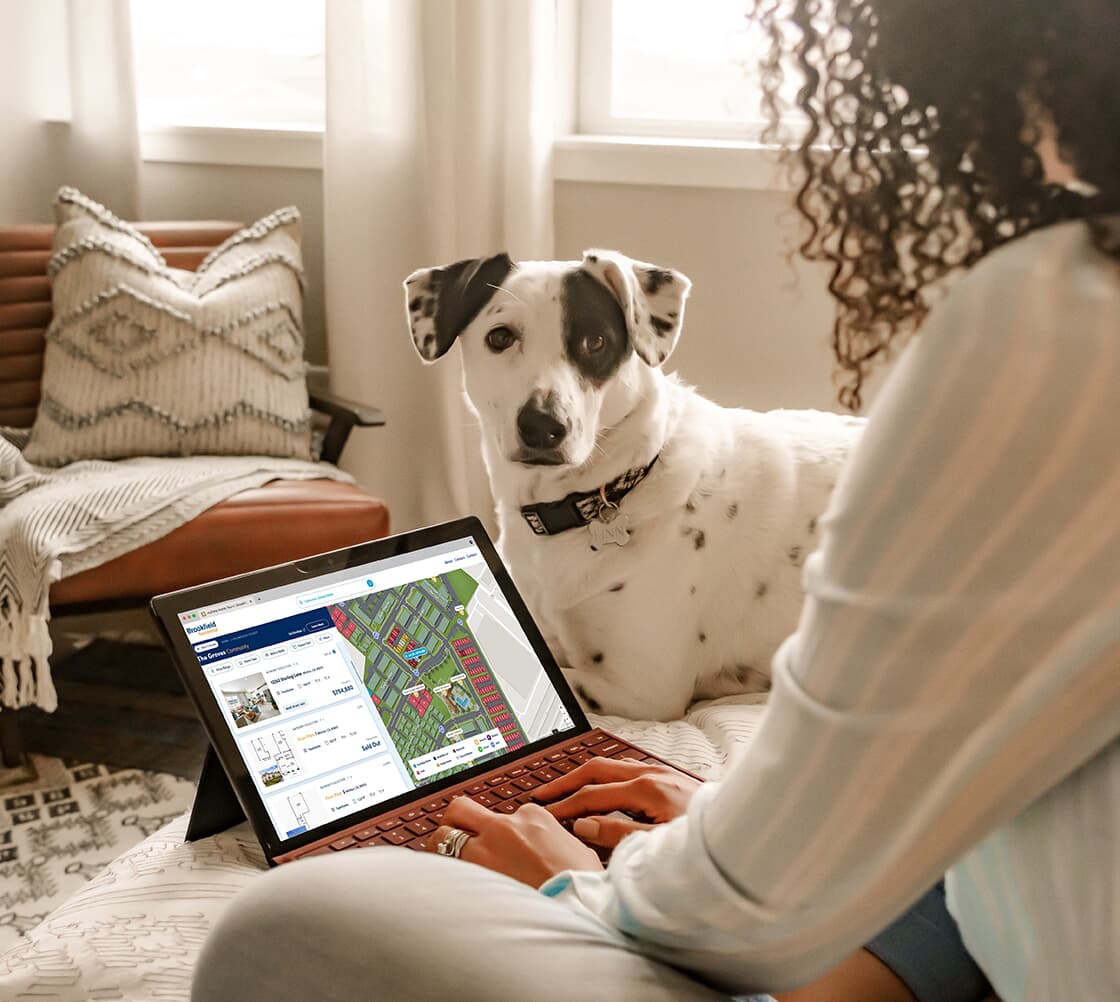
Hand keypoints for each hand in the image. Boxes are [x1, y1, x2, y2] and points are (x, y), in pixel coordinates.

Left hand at [424, 794, 602, 886]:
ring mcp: (484, 848)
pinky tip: (445, 882)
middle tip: (457, 834)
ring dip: (442, 845)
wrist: (577, 906)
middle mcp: (504, 826)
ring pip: (442, 834)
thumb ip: (554, 842)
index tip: (502, 844)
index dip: (500, 830)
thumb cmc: (583, 884)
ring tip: (446, 859)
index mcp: (532, 816)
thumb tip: (552, 850)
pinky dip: (442, 872)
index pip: (503, 812)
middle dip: (455, 820)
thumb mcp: (577, 850)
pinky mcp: (473, 875)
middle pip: (460, 808)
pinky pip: (444, 867)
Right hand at [532, 757, 701, 847]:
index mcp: (646, 789)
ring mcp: (661, 773)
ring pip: (611, 766)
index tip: (544, 814)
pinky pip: (627, 769)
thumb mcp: (659, 846)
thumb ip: (619, 835)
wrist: (747, 830)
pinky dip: (606, 776)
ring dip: (585, 776)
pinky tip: (603, 787)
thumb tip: (584, 825)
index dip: (564, 806)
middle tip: (542, 792)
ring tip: (565, 788)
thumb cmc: (707, 842)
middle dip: (566, 780)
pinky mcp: (670, 778)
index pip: (591, 795)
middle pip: (596, 768)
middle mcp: (651, 773)